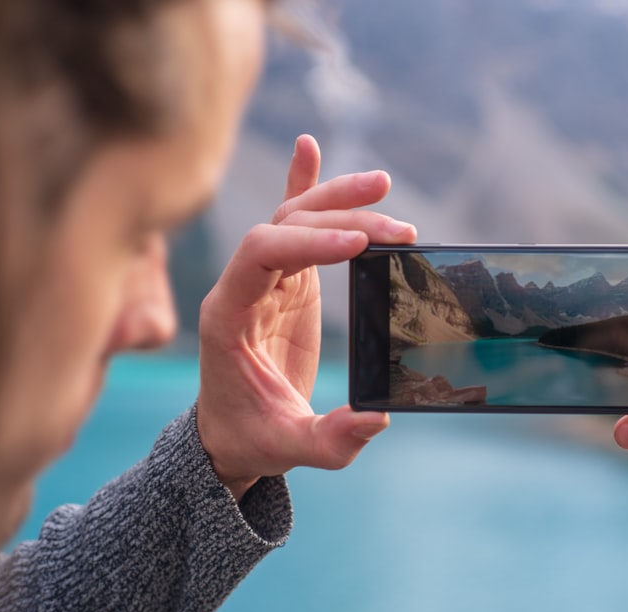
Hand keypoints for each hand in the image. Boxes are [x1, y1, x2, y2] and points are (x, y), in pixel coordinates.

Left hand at [196, 135, 416, 500]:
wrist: (229, 433)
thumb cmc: (252, 438)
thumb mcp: (290, 449)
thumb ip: (331, 440)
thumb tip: (378, 417)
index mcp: (228, 315)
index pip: (260, 253)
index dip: (308, 242)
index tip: (358, 245)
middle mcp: (241, 286)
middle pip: (285, 226)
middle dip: (342, 219)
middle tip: (400, 230)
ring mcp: (263, 280)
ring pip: (294, 217)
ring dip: (336, 198)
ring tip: (383, 185)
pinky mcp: (285, 282)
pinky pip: (292, 225)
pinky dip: (301, 185)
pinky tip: (309, 147)